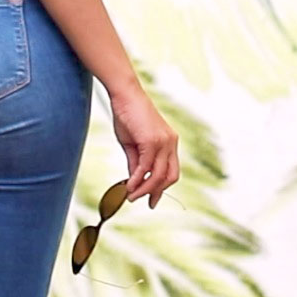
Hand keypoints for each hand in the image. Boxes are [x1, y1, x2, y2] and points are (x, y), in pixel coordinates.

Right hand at [110, 86, 178, 207]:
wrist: (124, 95)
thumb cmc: (127, 115)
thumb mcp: (132, 144)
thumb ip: (136, 162)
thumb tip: (135, 180)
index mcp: (169, 143)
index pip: (171, 171)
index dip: (162, 187)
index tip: (152, 199)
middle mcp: (170, 143)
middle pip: (169, 177)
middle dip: (156, 192)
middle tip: (144, 202)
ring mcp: (163, 142)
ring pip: (158, 175)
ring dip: (144, 189)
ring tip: (132, 196)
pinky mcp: (152, 141)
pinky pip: (145, 168)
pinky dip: (137, 180)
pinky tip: (129, 186)